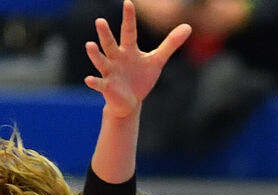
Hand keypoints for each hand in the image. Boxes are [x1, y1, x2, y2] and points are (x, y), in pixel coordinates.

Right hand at [84, 0, 191, 119]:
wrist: (130, 101)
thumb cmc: (141, 77)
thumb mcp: (157, 60)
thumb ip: (170, 44)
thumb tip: (188, 26)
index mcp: (128, 49)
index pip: (129, 31)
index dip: (129, 18)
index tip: (128, 3)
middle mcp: (116, 58)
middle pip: (110, 43)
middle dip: (105, 33)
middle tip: (100, 21)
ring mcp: (109, 72)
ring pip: (100, 61)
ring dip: (95, 54)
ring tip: (90, 45)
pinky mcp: (107, 87)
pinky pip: (99, 84)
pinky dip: (94, 82)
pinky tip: (89, 80)